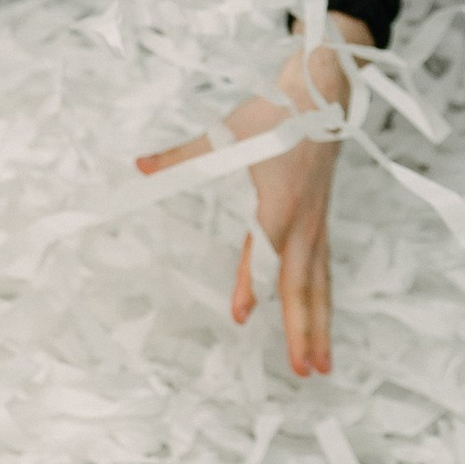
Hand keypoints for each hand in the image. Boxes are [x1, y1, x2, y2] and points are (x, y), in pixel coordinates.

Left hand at [137, 18, 365, 377]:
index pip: (264, 254)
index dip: (253, 285)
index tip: (242, 317)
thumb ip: (182, 156)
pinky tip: (319, 319)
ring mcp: (317, 223)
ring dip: (321, 325)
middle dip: (305, 331)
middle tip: (307, 372)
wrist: (325, 91)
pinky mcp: (322, 219)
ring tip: (322, 365)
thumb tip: (139, 168)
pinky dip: (322, 299)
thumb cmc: (277, 112)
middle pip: (304, 286)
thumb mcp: (226, 132)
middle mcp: (303, 221)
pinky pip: (324, 269)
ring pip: (320, 284)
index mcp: (278, 203)